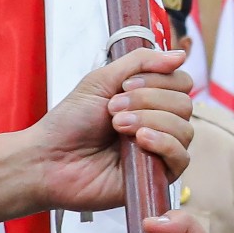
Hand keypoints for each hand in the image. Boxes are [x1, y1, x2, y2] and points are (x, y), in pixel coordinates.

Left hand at [31, 49, 194, 210]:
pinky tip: (139, 141)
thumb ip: (140, 62)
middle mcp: (157, 125)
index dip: (158, 80)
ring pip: (184, 129)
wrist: (48, 159)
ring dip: (150, 120)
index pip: (181, 83)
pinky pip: (181, 158)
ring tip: (118, 126)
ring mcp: (158, 151)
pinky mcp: (156, 178)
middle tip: (113, 109)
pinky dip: (163, 143)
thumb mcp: (101, 79)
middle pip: (184, 104)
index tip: (126, 85)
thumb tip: (180, 54)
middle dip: (148, 101)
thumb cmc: (69, 123)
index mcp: (148, 101)